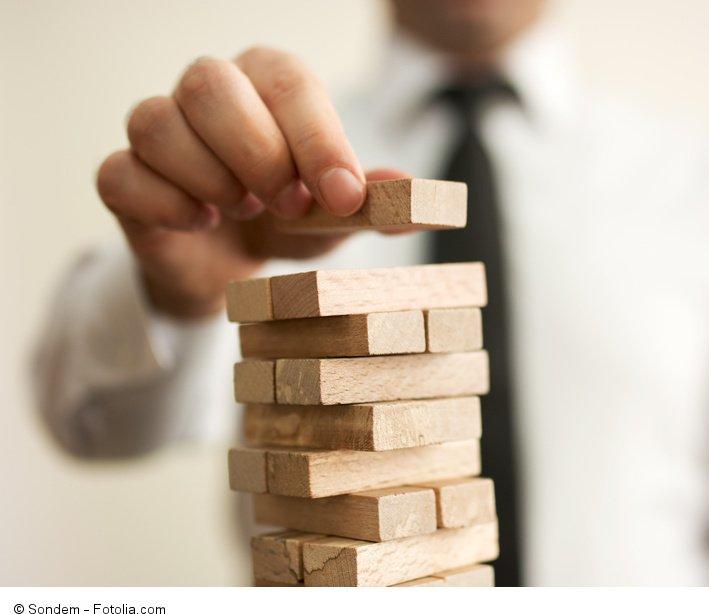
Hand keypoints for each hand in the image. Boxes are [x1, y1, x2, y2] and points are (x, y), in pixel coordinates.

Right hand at [96, 48, 394, 317]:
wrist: (230, 266)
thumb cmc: (285, 222)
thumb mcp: (336, 215)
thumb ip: (374, 202)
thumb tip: (416, 193)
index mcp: (267, 84)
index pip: (288, 81)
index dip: (317, 138)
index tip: (341, 196)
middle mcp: (208, 92)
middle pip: (209, 83)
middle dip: (258, 153)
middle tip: (289, 206)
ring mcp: (158, 130)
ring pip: (156, 122)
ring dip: (210, 179)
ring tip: (241, 211)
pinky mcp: (123, 177)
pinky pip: (121, 174)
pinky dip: (166, 205)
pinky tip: (200, 223)